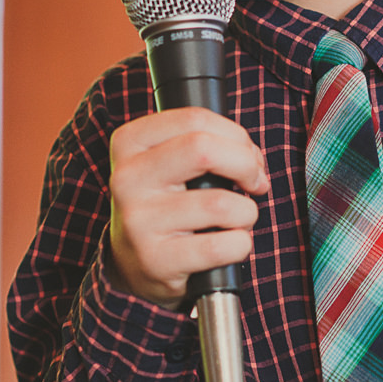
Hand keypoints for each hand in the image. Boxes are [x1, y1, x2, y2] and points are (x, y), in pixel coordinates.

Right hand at [106, 107, 270, 309]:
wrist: (133, 264)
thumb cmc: (167, 203)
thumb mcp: (170, 162)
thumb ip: (208, 144)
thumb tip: (255, 162)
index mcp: (130, 142)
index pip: (195, 118)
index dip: (236, 135)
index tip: (247, 156)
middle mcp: (127, 178)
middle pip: (204, 150)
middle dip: (247, 165)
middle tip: (254, 182)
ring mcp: (138, 220)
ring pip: (221, 204)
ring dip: (246, 213)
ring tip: (237, 220)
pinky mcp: (155, 259)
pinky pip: (221, 246)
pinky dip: (241, 244)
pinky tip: (229, 245)